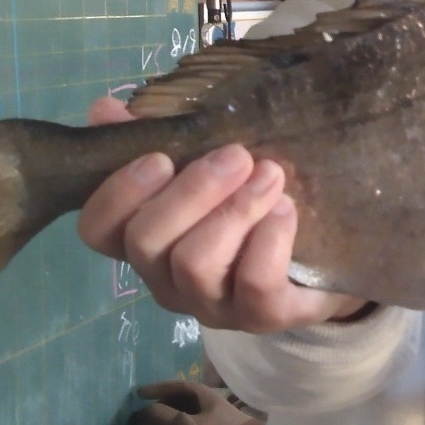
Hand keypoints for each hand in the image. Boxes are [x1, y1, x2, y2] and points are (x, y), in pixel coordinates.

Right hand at [76, 95, 367, 331]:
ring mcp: (211, 304)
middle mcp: (167, 279)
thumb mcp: (209, 166)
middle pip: (146, 241)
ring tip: (271, 176)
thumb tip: (105, 108)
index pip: (98, 230)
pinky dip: (270, 238)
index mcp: (146, 239)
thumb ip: (158, 137)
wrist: (326, 255)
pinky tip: (286, 210)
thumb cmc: (253, 202)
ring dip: (236, 209)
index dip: (117, 192)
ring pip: (196, 263)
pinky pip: (254, 282)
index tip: (159, 156)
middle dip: (191, 191)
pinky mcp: (261, 316)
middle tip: (237, 155)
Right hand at [136, 377, 262, 424]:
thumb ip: (167, 417)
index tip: (137, 393)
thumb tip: (143, 412)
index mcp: (201, 394)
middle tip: (138, 418)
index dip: (156, 388)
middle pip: (175, 403)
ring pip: (179, 419)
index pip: (175, 386)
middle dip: (158, 409)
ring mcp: (207, 419)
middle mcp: (204, 403)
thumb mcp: (192, 424)